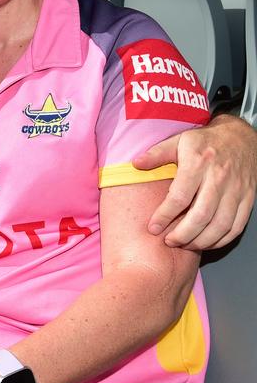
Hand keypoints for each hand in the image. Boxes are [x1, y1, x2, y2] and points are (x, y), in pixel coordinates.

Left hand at [135, 115, 256, 249]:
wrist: (241, 138)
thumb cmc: (205, 142)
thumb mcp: (178, 141)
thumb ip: (157, 154)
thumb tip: (136, 164)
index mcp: (198, 163)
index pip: (179, 196)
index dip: (164, 215)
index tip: (153, 228)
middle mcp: (219, 178)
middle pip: (201, 215)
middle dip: (183, 234)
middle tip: (168, 241)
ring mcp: (236, 190)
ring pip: (221, 224)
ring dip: (201, 241)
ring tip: (184, 244)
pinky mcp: (247, 199)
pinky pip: (236, 226)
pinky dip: (222, 239)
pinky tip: (206, 242)